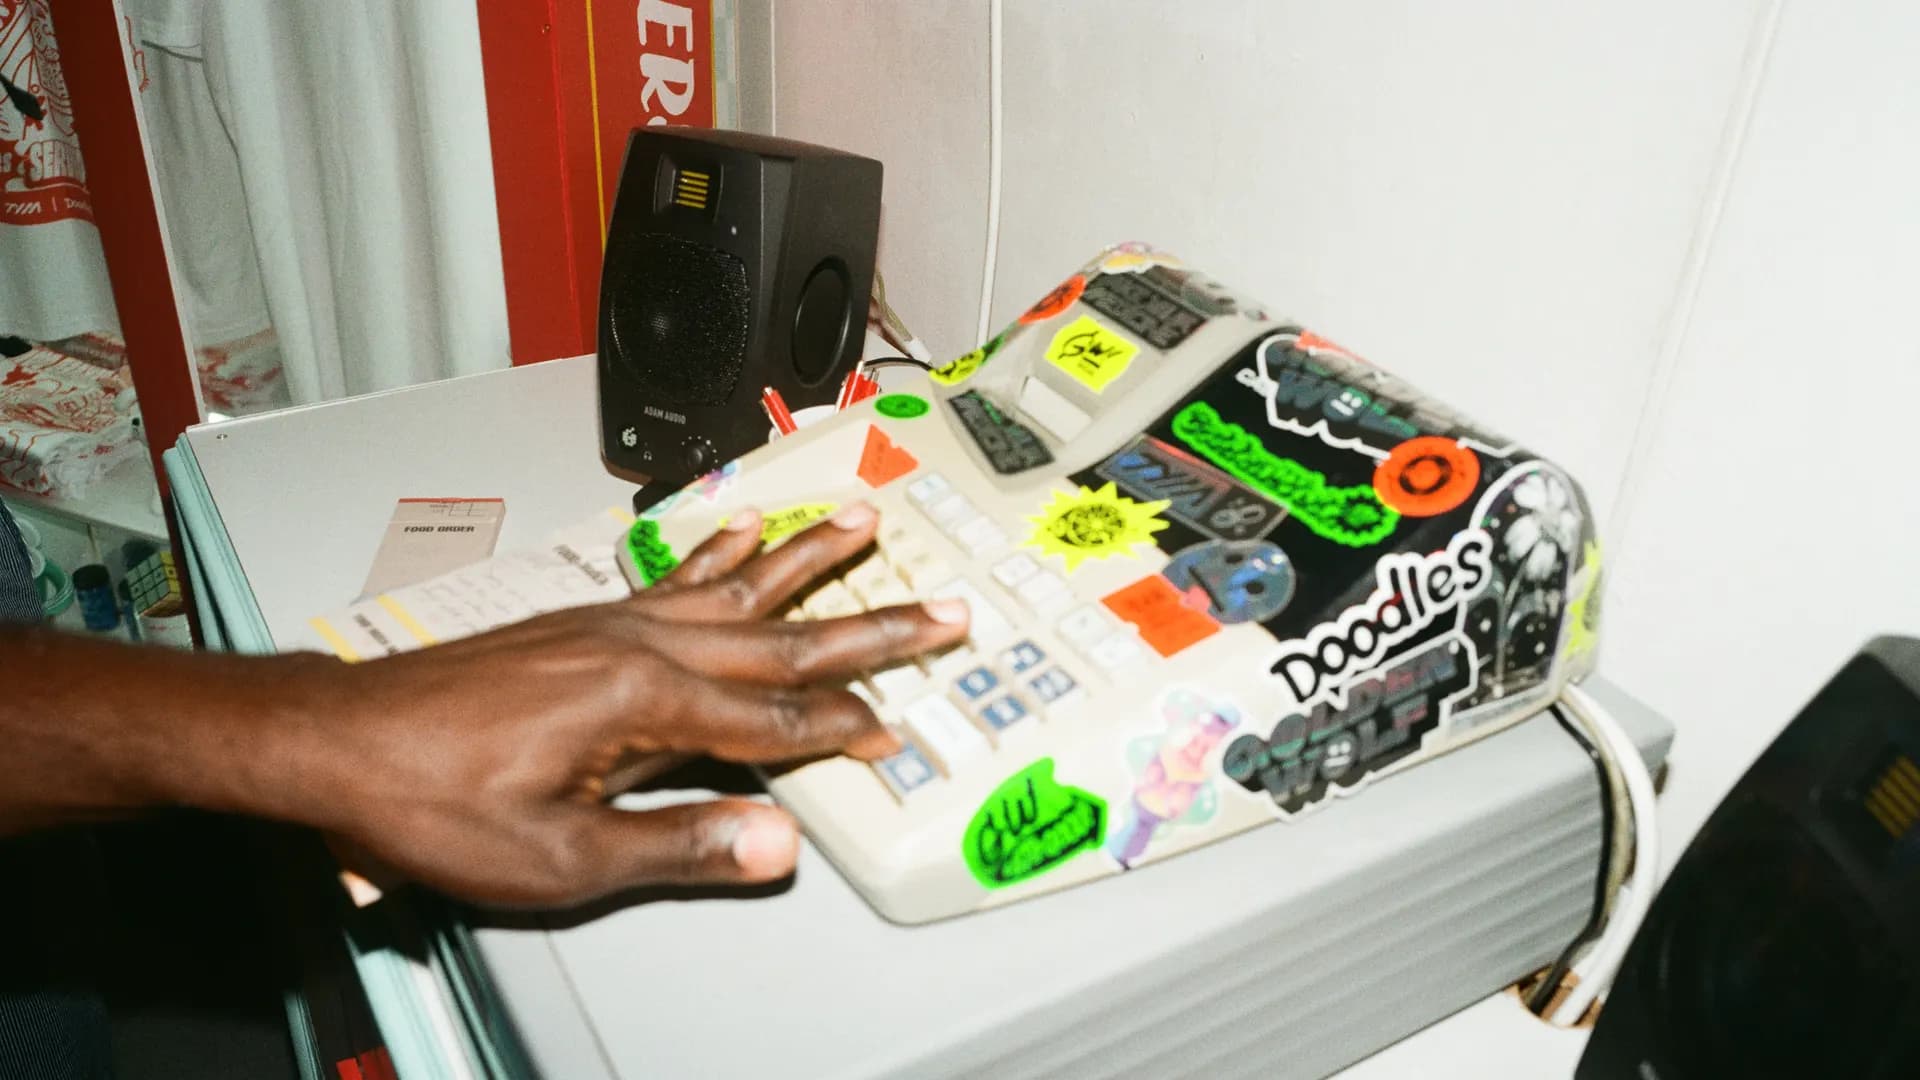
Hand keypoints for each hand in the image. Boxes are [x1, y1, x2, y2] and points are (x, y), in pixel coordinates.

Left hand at [303, 502, 967, 907]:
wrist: (339, 742)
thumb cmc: (434, 800)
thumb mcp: (560, 858)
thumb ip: (678, 844)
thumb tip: (776, 842)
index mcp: (646, 703)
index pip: (776, 720)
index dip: (844, 732)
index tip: (897, 732)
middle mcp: (639, 645)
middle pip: (781, 637)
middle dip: (870, 628)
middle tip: (943, 610)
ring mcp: (611, 623)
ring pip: (737, 585)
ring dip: (809, 561)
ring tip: (863, 524)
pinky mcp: (583, 620)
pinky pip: (676, 575)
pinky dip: (722, 552)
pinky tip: (743, 530)